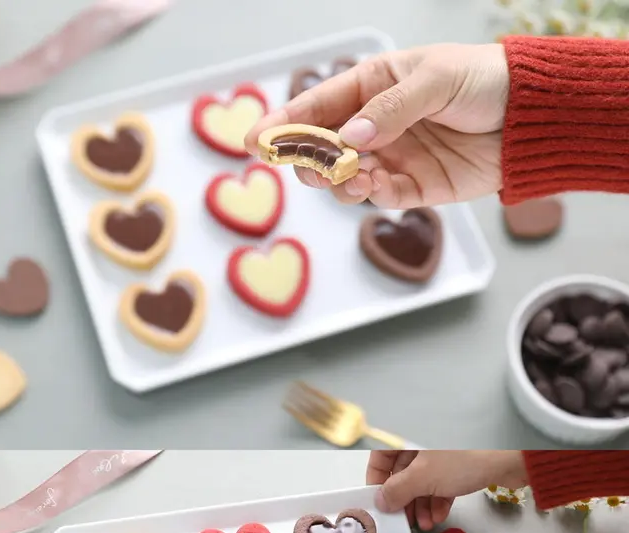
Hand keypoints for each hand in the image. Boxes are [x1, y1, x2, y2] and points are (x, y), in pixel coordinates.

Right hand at [246, 43, 507, 207]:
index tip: (255, 141)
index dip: (285, 123)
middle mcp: (375, 125)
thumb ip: (391, 109)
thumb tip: (350, 139)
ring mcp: (391, 159)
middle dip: (308, 160)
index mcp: (373, 86)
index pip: (318, 106)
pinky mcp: (412, 189)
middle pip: (322, 149)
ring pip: (344, 179)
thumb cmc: (484, 80)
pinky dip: (370, 196)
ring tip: (348, 178)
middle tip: (309, 167)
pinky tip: (373, 187)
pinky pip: (379, 198)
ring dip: (338, 182)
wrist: (531, 118)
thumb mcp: (436, 79)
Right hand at [366, 450, 526, 529]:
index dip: (377, 479)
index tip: (378, 499)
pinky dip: (437, 500)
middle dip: (402, 498)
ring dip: (420, 504)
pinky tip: (438, 515)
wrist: (512, 460)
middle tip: (401, 517)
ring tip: (423, 522)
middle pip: (402, 473)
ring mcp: (443, 456)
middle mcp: (424, 445)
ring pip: (422, 482)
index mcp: (411, 438)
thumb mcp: (423, 478)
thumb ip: (397, 490)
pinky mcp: (460, 467)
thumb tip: (382, 500)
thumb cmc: (468, 458)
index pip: (382, 456)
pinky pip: (440, 485)